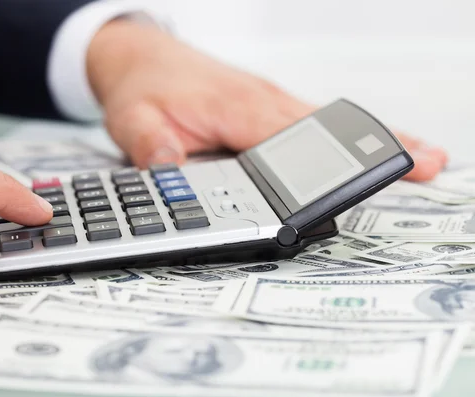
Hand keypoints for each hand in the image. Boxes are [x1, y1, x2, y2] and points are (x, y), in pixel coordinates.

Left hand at [88, 20, 446, 180]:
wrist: (140, 58)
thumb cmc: (144, 86)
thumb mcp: (133, 121)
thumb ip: (150, 148)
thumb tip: (171, 174)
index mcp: (238, 108)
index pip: (300, 139)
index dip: (343, 159)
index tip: (386, 166)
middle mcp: (261, 102)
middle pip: (328, 129)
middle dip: (379, 144)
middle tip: (428, 163)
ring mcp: (266, 103)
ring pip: (324, 124)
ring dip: (368, 140)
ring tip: (416, 158)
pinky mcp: (263, 108)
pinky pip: (308, 123)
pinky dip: (340, 137)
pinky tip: (359, 151)